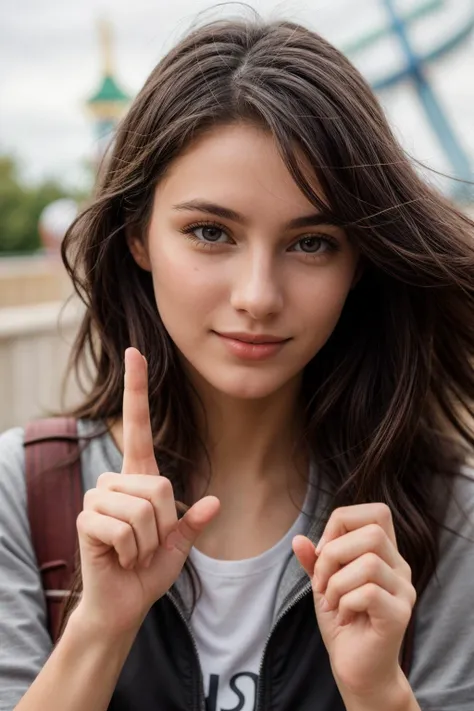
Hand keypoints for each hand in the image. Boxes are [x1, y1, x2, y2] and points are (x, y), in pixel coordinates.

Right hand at [74, 347, 219, 636]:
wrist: (123, 603)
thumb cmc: (148, 571)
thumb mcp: (178, 546)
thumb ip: (191, 523)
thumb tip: (214, 503)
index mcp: (139, 478)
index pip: (137, 425)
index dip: (137, 389)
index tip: (135, 352)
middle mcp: (115, 481)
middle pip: (159, 485)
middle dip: (164, 525)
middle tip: (147, 545)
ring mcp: (98, 499)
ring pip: (144, 509)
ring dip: (148, 542)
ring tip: (133, 552)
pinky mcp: (87, 520)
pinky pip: (126, 528)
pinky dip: (133, 552)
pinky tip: (120, 558)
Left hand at [293, 504, 415, 700]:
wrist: (356, 668)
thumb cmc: (342, 620)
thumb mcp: (323, 583)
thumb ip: (314, 560)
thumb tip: (299, 539)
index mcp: (385, 553)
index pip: (376, 512)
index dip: (343, 521)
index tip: (323, 550)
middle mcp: (400, 567)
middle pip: (372, 532)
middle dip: (333, 553)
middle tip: (321, 582)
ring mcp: (404, 591)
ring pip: (369, 562)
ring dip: (336, 582)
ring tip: (331, 602)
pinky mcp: (400, 615)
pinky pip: (368, 592)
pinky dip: (344, 602)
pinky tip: (343, 616)